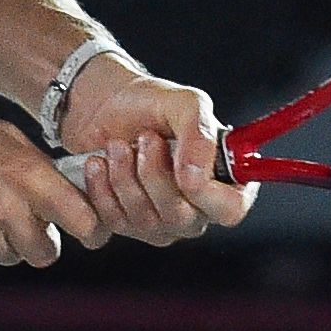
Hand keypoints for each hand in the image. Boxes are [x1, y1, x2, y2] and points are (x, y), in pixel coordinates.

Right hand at [0, 110, 108, 266]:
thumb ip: (35, 163)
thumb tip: (66, 185)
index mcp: (24, 175)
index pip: (82, 220)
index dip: (92, 230)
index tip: (92, 232)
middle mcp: (6, 210)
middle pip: (47, 252)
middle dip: (40, 241)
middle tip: (24, 219)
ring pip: (11, 257)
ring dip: (4, 241)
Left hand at [60, 57, 255, 242]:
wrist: (102, 105)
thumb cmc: (150, 105)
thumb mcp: (185, 104)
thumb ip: (201, 135)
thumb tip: (198, 177)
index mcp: (223, 180)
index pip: (231, 209)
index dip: (207, 195)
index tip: (183, 170)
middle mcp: (196, 207)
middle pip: (183, 218)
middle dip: (155, 175)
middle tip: (144, 138)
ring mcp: (162, 222)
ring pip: (146, 221)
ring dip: (125, 177)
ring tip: (117, 145)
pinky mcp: (127, 226)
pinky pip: (114, 223)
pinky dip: (101, 189)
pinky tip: (99, 163)